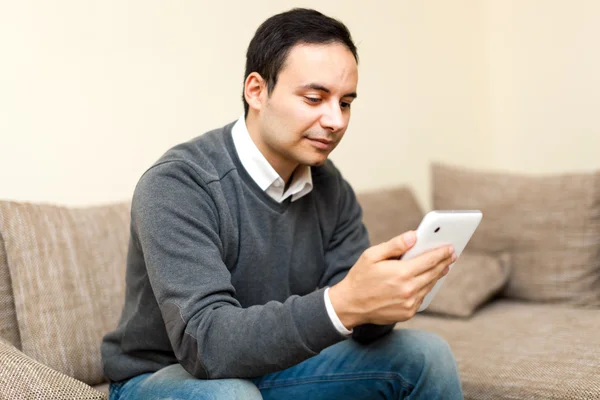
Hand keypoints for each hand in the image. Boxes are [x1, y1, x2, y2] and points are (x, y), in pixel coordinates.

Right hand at [328, 231, 455, 327]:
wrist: (350, 305)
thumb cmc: (360, 277)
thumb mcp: (372, 255)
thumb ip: (394, 245)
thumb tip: (414, 236)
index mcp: (401, 273)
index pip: (429, 260)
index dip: (442, 253)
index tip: (450, 247)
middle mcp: (409, 289)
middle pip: (433, 273)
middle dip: (444, 262)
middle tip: (452, 255)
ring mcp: (409, 303)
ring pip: (430, 285)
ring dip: (438, 275)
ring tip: (444, 266)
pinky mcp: (408, 313)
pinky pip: (422, 297)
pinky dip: (427, 287)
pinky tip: (428, 280)